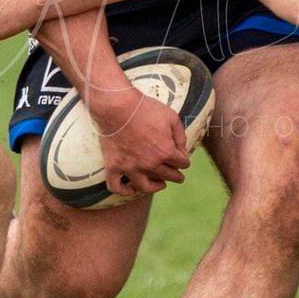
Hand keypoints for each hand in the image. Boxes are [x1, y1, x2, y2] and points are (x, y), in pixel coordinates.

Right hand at [88, 82, 190, 197]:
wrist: (117, 106)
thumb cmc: (145, 109)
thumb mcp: (171, 117)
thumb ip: (180, 135)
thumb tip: (182, 150)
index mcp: (165, 151)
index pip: (182, 163)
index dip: (185, 161)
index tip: (183, 159)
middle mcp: (149, 164)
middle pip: (168, 176)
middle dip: (176, 176)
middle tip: (178, 177)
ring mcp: (130, 168)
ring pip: (145, 187)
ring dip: (155, 188)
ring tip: (160, 185)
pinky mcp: (113, 166)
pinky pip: (117, 187)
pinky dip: (124, 191)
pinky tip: (130, 190)